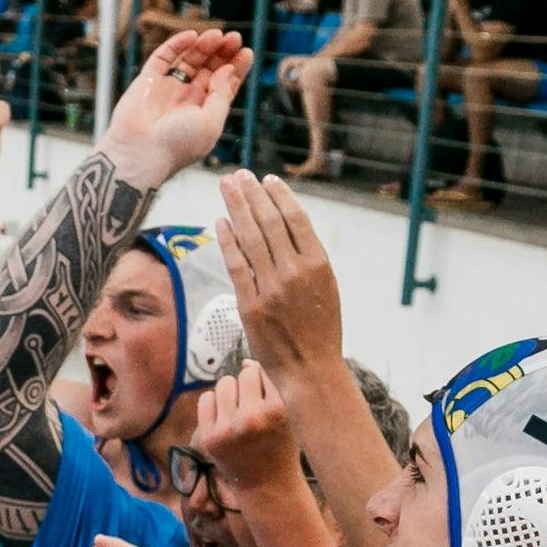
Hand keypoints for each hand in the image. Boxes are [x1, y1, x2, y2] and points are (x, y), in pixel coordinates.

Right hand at [100, 26, 252, 189]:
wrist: (139, 153)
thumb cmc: (177, 145)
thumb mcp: (211, 122)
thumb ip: (221, 94)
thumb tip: (227, 69)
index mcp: (205, 112)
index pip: (224, 85)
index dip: (236, 68)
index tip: (246, 52)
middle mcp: (188, 98)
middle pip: (209, 68)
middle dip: (222, 53)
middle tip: (234, 38)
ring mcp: (168, 88)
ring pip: (189, 59)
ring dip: (204, 45)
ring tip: (216, 34)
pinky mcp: (149, 80)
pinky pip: (164, 56)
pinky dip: (177, 44)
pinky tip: (192, 36)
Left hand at [196, 364, 303, 498]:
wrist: (267, 486)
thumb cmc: (280, 446)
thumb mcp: (288, 416)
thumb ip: (270, 387)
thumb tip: (245, 361)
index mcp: (278, 410)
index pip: (262, 372)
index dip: (263, 382)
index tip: (265, 397)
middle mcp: (252, 417)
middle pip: (243, 374)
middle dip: (247, 385)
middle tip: (252, 405)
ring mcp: (228, 428)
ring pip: (224, 383)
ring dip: (231, 393)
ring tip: (238, 411)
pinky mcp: (210, 437)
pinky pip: (206, 399)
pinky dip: (214, 404)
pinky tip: (224, 418)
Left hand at [215, 170, 343, 373]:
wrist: (311, 371)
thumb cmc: (320, 331)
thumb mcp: (326, 289)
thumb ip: (307, 260)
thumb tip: (286, 228)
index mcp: (319, 264)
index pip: (296, 218)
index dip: (279, 195)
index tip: (267, 180)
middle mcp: (295, 272)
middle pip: (270, 222)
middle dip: (252, 194)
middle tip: (240, 175)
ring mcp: (271, 288)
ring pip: (251, 238)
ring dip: (236, 208)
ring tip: (227, 187)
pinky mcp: (251, 305)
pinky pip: (237, 266)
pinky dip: (227, 241)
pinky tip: (221, 222)